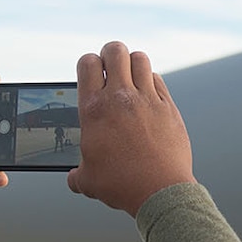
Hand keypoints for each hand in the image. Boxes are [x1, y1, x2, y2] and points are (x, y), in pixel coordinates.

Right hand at [67, 41, 193, 215]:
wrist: (159, 191)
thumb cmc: (122, 185)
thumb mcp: (88, 180)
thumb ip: (77, 174)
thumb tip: (73, 178)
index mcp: (94, 110)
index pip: (87, 63)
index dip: (87, 63)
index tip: (91, 75)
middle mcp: (120, 98)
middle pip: (115, 50)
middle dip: (110, 54)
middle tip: (110, 68)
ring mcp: (147, 99)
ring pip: (140, 58)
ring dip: (132, 64)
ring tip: (130, 78)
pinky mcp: (168, 107)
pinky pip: (158, 80)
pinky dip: (151, 81)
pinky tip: (147, 95)